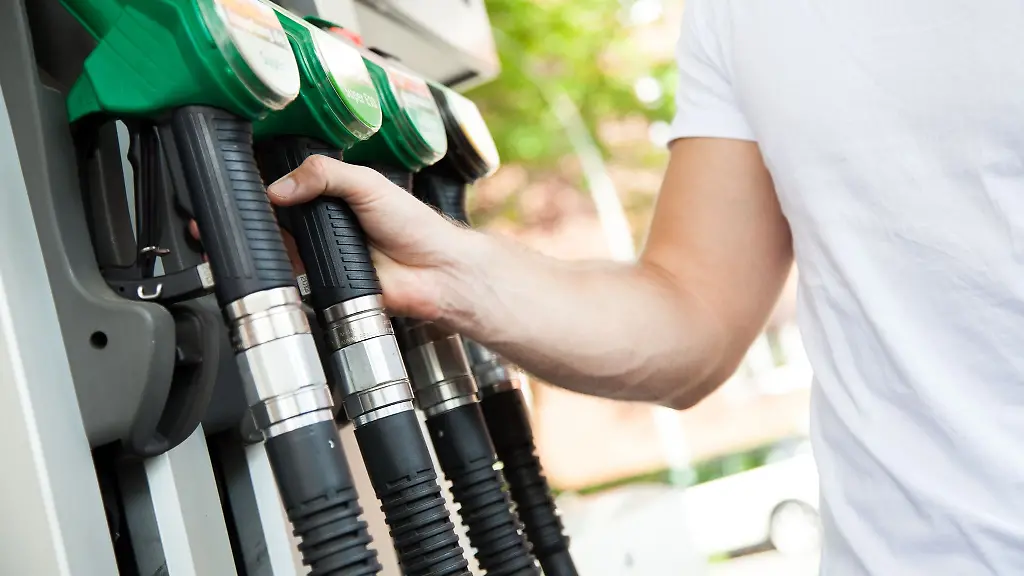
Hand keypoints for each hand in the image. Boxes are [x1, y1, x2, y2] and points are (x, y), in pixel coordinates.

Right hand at [265, 155, 477, 319]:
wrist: (434, 271)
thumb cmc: (413, 226)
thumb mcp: (368, 184)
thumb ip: (325, 175)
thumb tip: (279, 187)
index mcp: (336, 197)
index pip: (293, 189)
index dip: (278, 189)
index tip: (261, 189)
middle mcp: (328, 226)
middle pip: (284, 222)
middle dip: (278, 220)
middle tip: (276, 216)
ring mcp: (327, 255)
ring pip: (287, 251)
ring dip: (287, 248)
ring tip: (295, 240)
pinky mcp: (327, 284)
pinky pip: (300, 281)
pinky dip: (299, 274)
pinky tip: (304, 266)